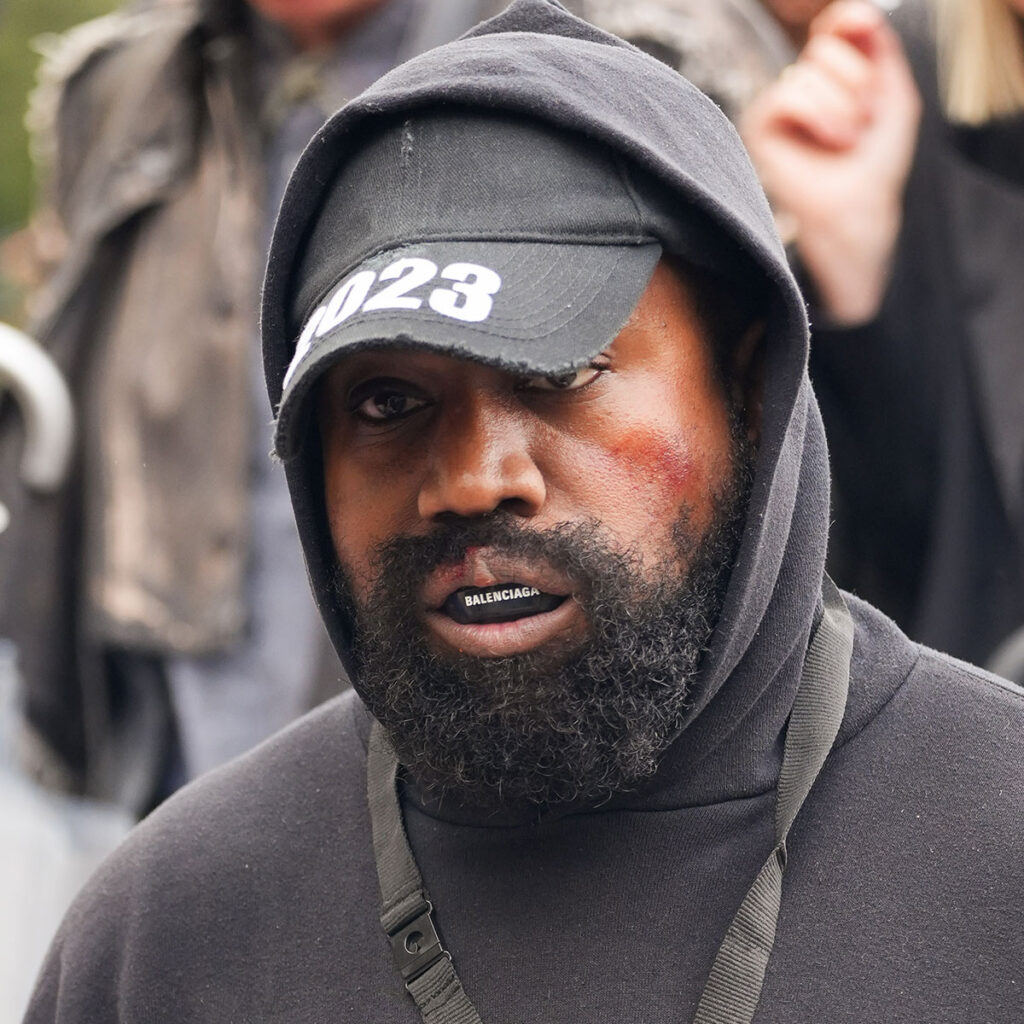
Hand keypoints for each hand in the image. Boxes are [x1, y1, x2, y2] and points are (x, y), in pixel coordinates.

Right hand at [741, 1, 920, 324]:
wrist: (858, 210)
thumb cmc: (874, 164)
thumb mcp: (894, 95)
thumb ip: (880, 50)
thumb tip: (857, 12)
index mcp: (828, 76)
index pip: (834, 27)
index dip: (850, 26)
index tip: (866, 37)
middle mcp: (798, 86)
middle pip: (827, 47)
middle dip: (857, 85)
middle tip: (859, 125)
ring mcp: (775, 106)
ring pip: (809, 73)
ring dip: (842, 109)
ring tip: (845, 141)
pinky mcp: (757, 126)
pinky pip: (789, 95)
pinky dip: (819, 117)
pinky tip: (828, 141)